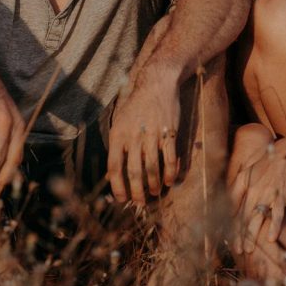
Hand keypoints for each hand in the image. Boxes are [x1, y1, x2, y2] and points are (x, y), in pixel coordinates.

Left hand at [106, 77, 180, 204]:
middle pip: (134, 172)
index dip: (117, 186)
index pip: (114, 167)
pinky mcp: (168, 133)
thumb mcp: (120, 122)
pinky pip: (169, 159)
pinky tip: (171, 181)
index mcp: (118, 135)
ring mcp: (152, 136)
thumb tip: (114, 171)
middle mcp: (133, 137)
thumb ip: (118, 145)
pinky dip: (170, 173)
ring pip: (152, 169)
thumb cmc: (136, 105)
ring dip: (154, 185)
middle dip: (137, 192)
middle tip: (140, 202)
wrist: (157, 84)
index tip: (121, 199)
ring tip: (155, 192)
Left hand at [228, 128, 285, 253]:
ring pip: (277, 213)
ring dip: (274, 227)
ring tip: (270, 240)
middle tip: (248, 251)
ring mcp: (281, 194)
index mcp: (252, 190)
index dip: (239, 232)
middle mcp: (265, 194)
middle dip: (252, 235)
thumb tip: (226, 207)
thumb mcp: (245, 173)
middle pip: (257, 217)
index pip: (243, 216)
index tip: (235, 247)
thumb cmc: (264, 164)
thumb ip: (235, 190)